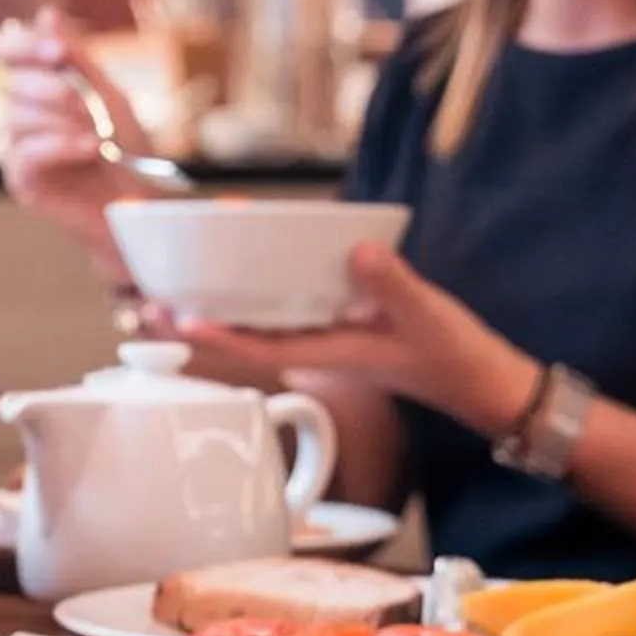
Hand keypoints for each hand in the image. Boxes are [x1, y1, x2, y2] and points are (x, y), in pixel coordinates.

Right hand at [0, 8, 151, 270]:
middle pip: (13, 83)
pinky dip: (58, 146)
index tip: (58, 52)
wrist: (142, 202)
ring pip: (17, 117)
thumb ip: (77, 58)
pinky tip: (89, 148)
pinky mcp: (21, 180)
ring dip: (61, 119)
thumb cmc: (128, 149)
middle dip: (51, 86)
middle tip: (84, 101)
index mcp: (39, 85)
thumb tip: (46, 13)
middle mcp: (23, 113)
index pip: (6, 50)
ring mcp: (19, 147)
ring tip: (98, 133)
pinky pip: (24, 153)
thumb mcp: (108, 95)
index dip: (24, 45)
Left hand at [172, 244, 539, 437]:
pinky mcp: (340, 327)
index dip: (218, 336)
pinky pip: (289, 313)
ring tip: (179, 284)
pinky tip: (244, 275)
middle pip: (249, 335)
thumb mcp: (428, 315)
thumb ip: (394, 286)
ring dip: (223, 307)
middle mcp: (320, 346)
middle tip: (154, 297)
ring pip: (263, 324)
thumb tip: (356, 254)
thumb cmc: (455, 356)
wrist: (481, 381)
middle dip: (203, 320)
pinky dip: (261, 296)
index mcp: (333, 351)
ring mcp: (327, 338)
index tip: (178, 320)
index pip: (262, 347)